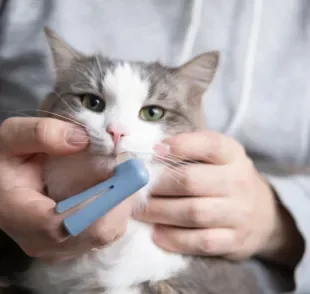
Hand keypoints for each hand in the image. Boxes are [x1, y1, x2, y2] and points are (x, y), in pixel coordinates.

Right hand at [0, 117, 133, 262]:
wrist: (3, 187)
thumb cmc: (6, 163)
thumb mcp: (11, 138)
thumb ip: (40, 134)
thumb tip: (83, 139)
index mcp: (21, 217)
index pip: (67, 224)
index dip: (102, 201)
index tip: (124, 171)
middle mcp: (44, 242)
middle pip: (97, 233)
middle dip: (120, 198)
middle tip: (129, 168)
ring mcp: (61, 248)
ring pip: (108, 234)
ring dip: (122, 203)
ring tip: (121, 176)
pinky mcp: (74, 245)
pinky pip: (107, 233)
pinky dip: (117, 210)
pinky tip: (113, 189)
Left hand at [136, 131, 302, 265]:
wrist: (264, 213)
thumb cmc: (227, 179)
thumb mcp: (218, 157)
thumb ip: (189, 150)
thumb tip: (150, 150)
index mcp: (232, 154)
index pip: (208, 144)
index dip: (178, 146)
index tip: (152, 151)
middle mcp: (238, 181)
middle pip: (190, 181)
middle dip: (157, 186)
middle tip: (137, 190)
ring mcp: (239, 213)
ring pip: (193, 213)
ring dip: (159, 213)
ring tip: (140, 212)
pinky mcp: (235, 240)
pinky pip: (200, 242)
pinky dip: (174, 239)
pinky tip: (157, 234)